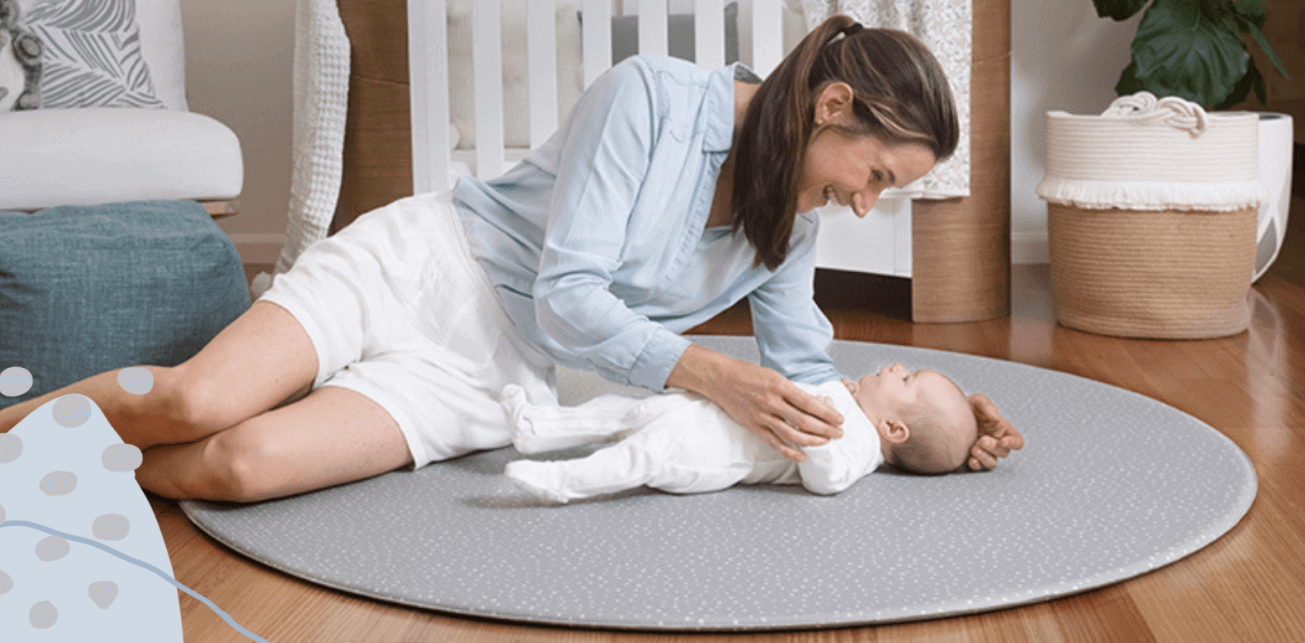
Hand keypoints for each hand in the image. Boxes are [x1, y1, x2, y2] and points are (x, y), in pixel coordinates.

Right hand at [667, 345, 843, 461]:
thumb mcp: (774, 375)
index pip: (810, 403)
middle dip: (826, 428)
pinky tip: (802, 455)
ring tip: (827, 442)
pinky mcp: (753, 426)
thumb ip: (792, 391)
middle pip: (805, 421)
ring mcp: (762, 416)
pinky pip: (774, 442)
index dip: (827, 413)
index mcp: (779, 385)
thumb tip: (816, 403)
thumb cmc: (748, 374)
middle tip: (840, 433)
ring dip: (812, 440)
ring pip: (792, 434)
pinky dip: (789, 451)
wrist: (720, 378)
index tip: (840, 418)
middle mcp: (772, 402)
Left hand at [966, 393, 1023, 470]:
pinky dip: (976, 465)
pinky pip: (979, 467)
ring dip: (985, 458)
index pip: (1017, 442)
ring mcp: (985, 452)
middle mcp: (996, 443)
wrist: (948, 415)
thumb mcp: (977, 401)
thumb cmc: (968, 407)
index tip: (1003, 441)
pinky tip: (970, 459)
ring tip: (974, 448)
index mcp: (1002, 430)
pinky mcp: (973, 458)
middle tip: (981, 440)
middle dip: (994, 448)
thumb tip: (995, 416)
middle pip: (1004, 453)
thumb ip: (986, 406)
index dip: (1013, 444)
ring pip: (992, 463)